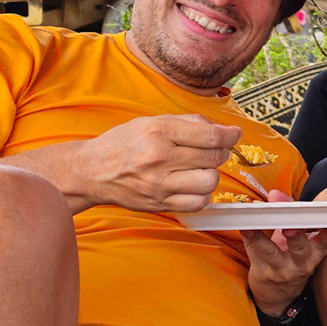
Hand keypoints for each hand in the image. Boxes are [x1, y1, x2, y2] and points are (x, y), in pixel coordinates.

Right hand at [77, 114, 239, 212]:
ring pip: (209, 182)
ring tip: (201, 168)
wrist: (92, 171)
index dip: (229, 135)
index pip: (209, 135)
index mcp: (158, 132)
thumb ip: (186, 123)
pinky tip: (193, 185)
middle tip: (215, 150)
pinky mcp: (159, 203)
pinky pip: (197, 203)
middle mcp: (159, 157)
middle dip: (222, 152)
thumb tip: (219, 129)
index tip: (235, 134)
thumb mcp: (150, 122)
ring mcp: (159, 184)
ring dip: (212, 174)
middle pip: (213, 158)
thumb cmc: (122, 144)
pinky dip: (202, 194)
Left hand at [243, 189, 326, 313]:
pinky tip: (244, 226)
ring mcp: (280, 269)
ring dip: (264, 237)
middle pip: (300, 247)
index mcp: (315, 253)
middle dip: (296, 234)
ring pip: (272, 252)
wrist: (278, 296)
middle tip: (291, 225)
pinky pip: (254, 251)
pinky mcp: (262, 271)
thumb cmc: (291, 261)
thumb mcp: (301, 241)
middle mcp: (300, 263)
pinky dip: (249, 237)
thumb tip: (276, 195)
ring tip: (256, 224)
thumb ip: (292, 214)